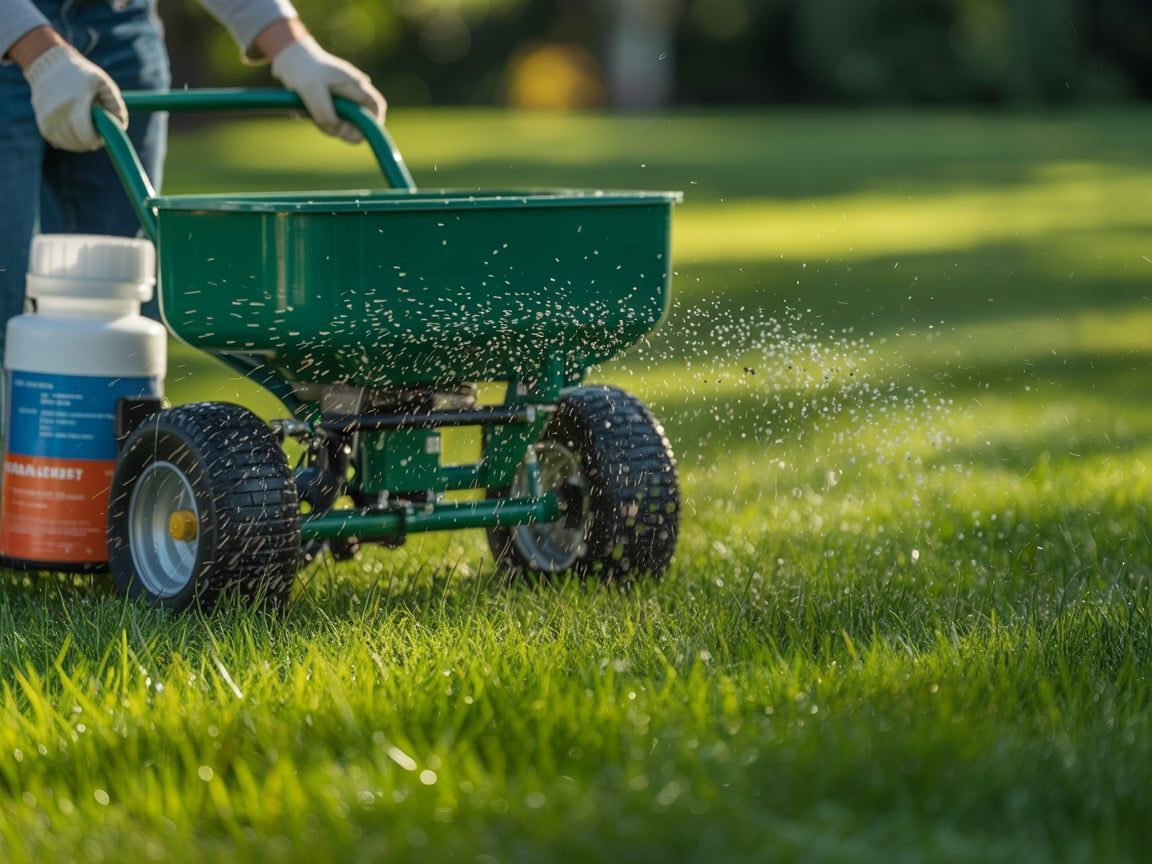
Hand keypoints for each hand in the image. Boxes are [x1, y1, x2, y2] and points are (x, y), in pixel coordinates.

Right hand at [22, 43, 127, 151]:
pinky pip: (56, 140)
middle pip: (78, 141)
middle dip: (90, 141)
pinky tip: (74, 134)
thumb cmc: (81, 73)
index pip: (86, 133)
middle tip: (96, 135)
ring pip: (67, 143)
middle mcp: (59, 110)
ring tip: (86, 134)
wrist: (46, 64)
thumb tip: (122, 125)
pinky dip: (67, 141)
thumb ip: (115, 103)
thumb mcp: (102, 82)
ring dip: (79, 143)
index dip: (97, 140)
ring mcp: (48, 117)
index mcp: (76, 101)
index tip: (102, 137)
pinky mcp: (42, 121)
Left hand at [270, 35, 385, 142]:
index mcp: (355, 84)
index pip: (376, 107)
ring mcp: (345, 93)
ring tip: (310, 113)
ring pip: (345, 119)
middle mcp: (354, 89)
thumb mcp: (311, 92)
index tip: (356, 134)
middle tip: (324, 124)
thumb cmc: (302, 70)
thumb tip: (338, 131)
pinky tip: (307, 111)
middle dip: (345, 127)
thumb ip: (327, 115)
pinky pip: (333, 116)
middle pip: (361, 118)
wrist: (287, 55)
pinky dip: (322, 118)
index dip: (373, 124)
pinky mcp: (334, 98)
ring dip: (329, 123)